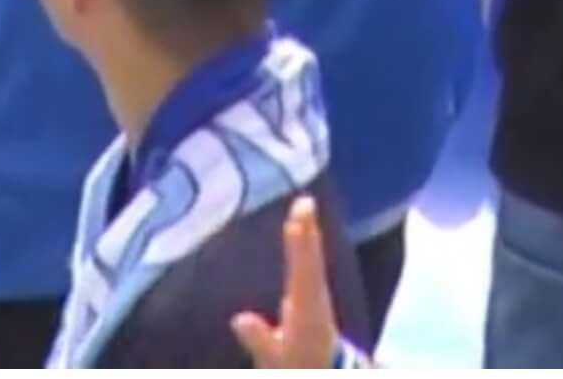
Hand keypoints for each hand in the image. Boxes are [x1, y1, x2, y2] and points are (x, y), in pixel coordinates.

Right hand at [231, 195, 341, 368]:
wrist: (322, 370)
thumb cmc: (298, 364)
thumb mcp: (277, 360)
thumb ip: (260, 340)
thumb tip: (239, 319)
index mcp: (307, 312)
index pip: (303, 275)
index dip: (300, 248)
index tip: (297, 220)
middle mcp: (315, 299)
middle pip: (311, 262)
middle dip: (307, 232)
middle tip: (305, 201)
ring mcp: (316, 296)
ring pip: (313, 259)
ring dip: (308, 232)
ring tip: (304, 207)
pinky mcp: (313, 296)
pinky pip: (310, 264)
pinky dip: (306, 245)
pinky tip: (302, 229)